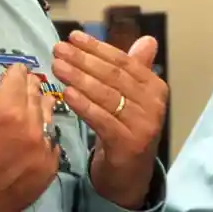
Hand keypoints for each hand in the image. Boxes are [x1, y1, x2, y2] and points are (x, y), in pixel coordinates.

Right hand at [0, 36, 58, 211]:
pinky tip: (31, 138)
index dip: (12, 74)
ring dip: (38, 110)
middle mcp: (30, 128)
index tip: (9, 76)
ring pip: (47, 117)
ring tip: (25, 111)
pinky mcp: (46, 171)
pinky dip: (43, 138)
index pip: (19, 77)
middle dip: (26, 89)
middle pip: (36, 95)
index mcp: (6, 110)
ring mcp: (41, 151)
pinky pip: (52, 144)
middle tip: (17, 90)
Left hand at [52, 31, 168, 207]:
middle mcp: (154, 104)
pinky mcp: (128, 143)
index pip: (123, 62)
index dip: (97, 48)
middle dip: (83, 60)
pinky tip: (66, 93)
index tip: (73, 37)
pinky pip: (101, 119)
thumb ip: (135, 69)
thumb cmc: (125, 130)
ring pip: (106, 95)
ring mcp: (143, 124)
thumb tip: (147, 39)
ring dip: (78, 78)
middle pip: (113, 76)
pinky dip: (83, 105)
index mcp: (155, 87)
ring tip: (57, 66)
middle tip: (58, 49)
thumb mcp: (131, 98)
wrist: (129, 175)